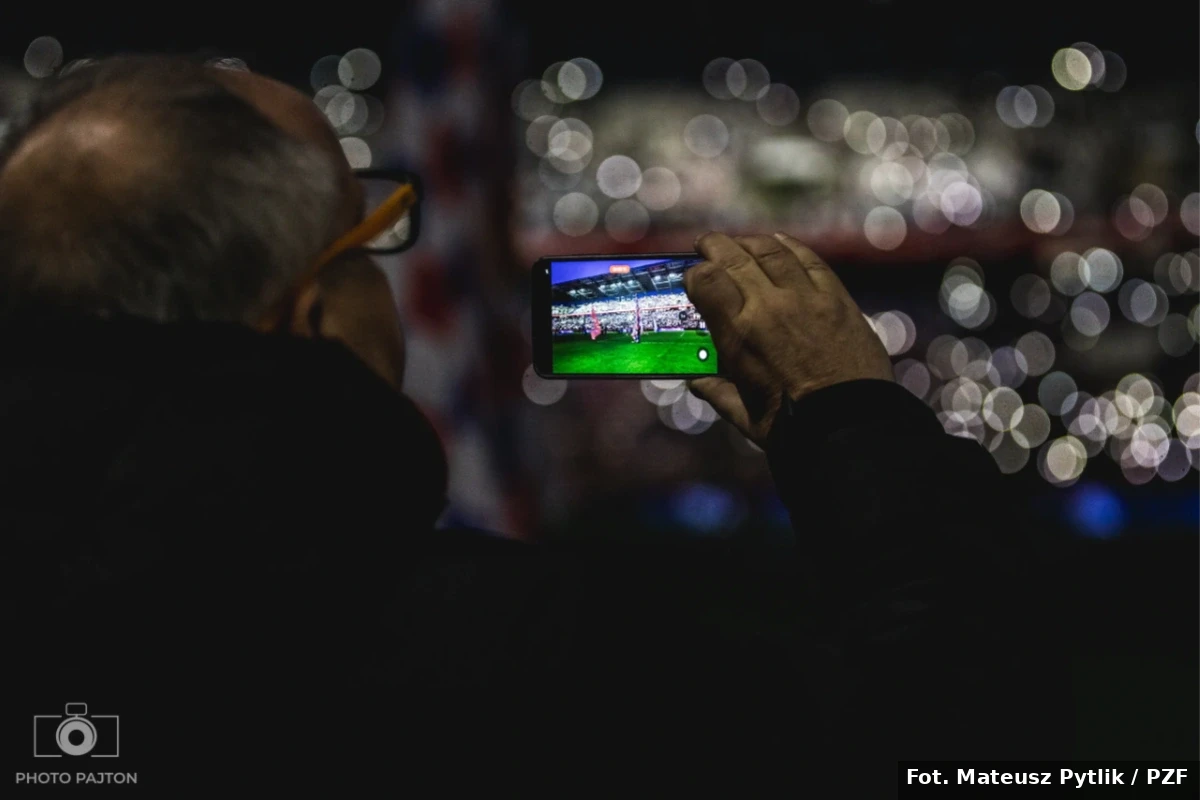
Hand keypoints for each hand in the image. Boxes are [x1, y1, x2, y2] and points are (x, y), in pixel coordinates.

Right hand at [684, 232, 893, 444]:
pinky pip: (810, 260)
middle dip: (714, 246)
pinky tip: (779, 243)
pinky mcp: (836, 298)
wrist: (851, 426)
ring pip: (771, 251)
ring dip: (749, 242)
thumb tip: (696, 383)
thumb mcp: (744, 416)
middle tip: (705, 244)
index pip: (706, 280)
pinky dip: (790, 247)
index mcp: (739, 334)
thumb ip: (717, 393)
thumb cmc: (792, 429)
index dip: (693, 273)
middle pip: (734, 256)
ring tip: (740, 243)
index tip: (691, 276)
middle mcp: (768, 305)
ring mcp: (805, 297)